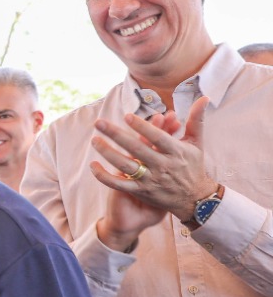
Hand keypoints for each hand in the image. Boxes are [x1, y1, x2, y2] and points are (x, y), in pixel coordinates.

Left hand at [90, 98, 212, 221]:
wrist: (195, 199)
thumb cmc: (193, 166)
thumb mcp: (197, 143)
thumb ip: (196, 120)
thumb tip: (204, 97)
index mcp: (176, 152)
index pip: (158, 138)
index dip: (143, 127)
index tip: (127, 116)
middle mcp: (163, 166)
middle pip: (137, 149)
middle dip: (116, 135)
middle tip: (99, 122)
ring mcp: (151, 180)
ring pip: (126, 166)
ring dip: (108, 153)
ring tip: (94, 140)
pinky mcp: (141, 192)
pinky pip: (119, 185)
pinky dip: (105, 176)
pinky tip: (93, 165)